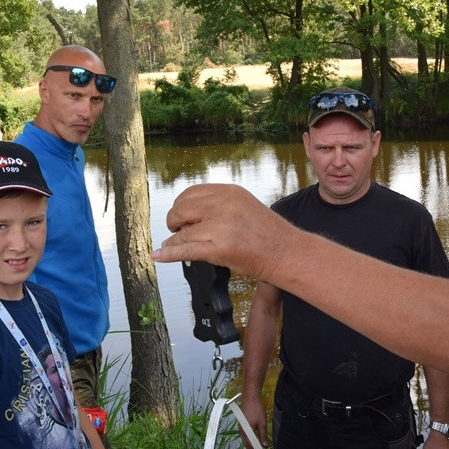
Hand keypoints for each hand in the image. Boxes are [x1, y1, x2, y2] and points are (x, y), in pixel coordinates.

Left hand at [153, 184, 287, 279]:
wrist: (288, 252)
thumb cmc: (268, 234)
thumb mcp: (243, 207)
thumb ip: (218, 207)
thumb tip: (188, 216)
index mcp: (229, 192)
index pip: (191, 193)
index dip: (180, 206)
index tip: (180, 215)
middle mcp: (224, 205)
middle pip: (181, 209)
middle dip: (175, 221)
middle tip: (176, 231)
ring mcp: (221, 226)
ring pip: (183, 232)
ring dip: (174, 240)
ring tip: (173, 245)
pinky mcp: (219, 248)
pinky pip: (186, 250)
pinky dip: (169, 254)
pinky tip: (160, 255)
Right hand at [239, 398, 269, 448]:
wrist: (250, 397)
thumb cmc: (257, 410)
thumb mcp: (262, 423)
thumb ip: (263, 435)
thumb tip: (265, 446)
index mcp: (246, 431)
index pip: (250, 445)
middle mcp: (241, 430)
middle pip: (246, 443)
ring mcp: (240, 426)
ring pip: (245, 439)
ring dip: (250, 444)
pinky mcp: (242, 422)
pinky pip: (244, 434)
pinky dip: (249, 439)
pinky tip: (254, 439)